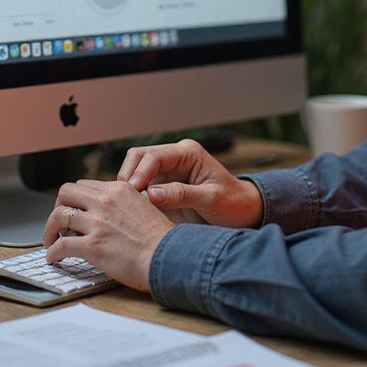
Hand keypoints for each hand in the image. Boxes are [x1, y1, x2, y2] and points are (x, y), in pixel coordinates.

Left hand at [42, 179, 172, 291]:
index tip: (74, 210)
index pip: (85, 184)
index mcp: (119, 189)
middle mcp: (106, 201)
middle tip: (59, 222)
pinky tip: (54, 258)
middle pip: (65, 192)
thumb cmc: (162, 239)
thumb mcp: (144, 207)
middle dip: (58, 207)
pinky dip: (53, 252)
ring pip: (58, 216)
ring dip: (49, 230)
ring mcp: (98, 223)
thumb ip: (124, 205)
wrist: (170, 257)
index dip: (76, 199)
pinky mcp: (92, 246)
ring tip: (51, 240)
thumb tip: (109, 214)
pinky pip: (61, 245)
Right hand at [117, 138, 263, 228]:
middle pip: (139, 157)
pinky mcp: (164, 186)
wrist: (244, 213)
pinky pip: (142, 186)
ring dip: (128, 186)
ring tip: (124, 206)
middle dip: (128, 176)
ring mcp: (168, 171)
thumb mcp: (211, 199)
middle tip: (123, 199)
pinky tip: (131, 210)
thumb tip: (151, 194)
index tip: (131, 190)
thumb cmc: (233, 203)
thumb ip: (182, 194)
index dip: (140, 172)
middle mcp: (175, 157)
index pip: (154, 156)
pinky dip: (134, 196)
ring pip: (136, 170)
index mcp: (188, 153)